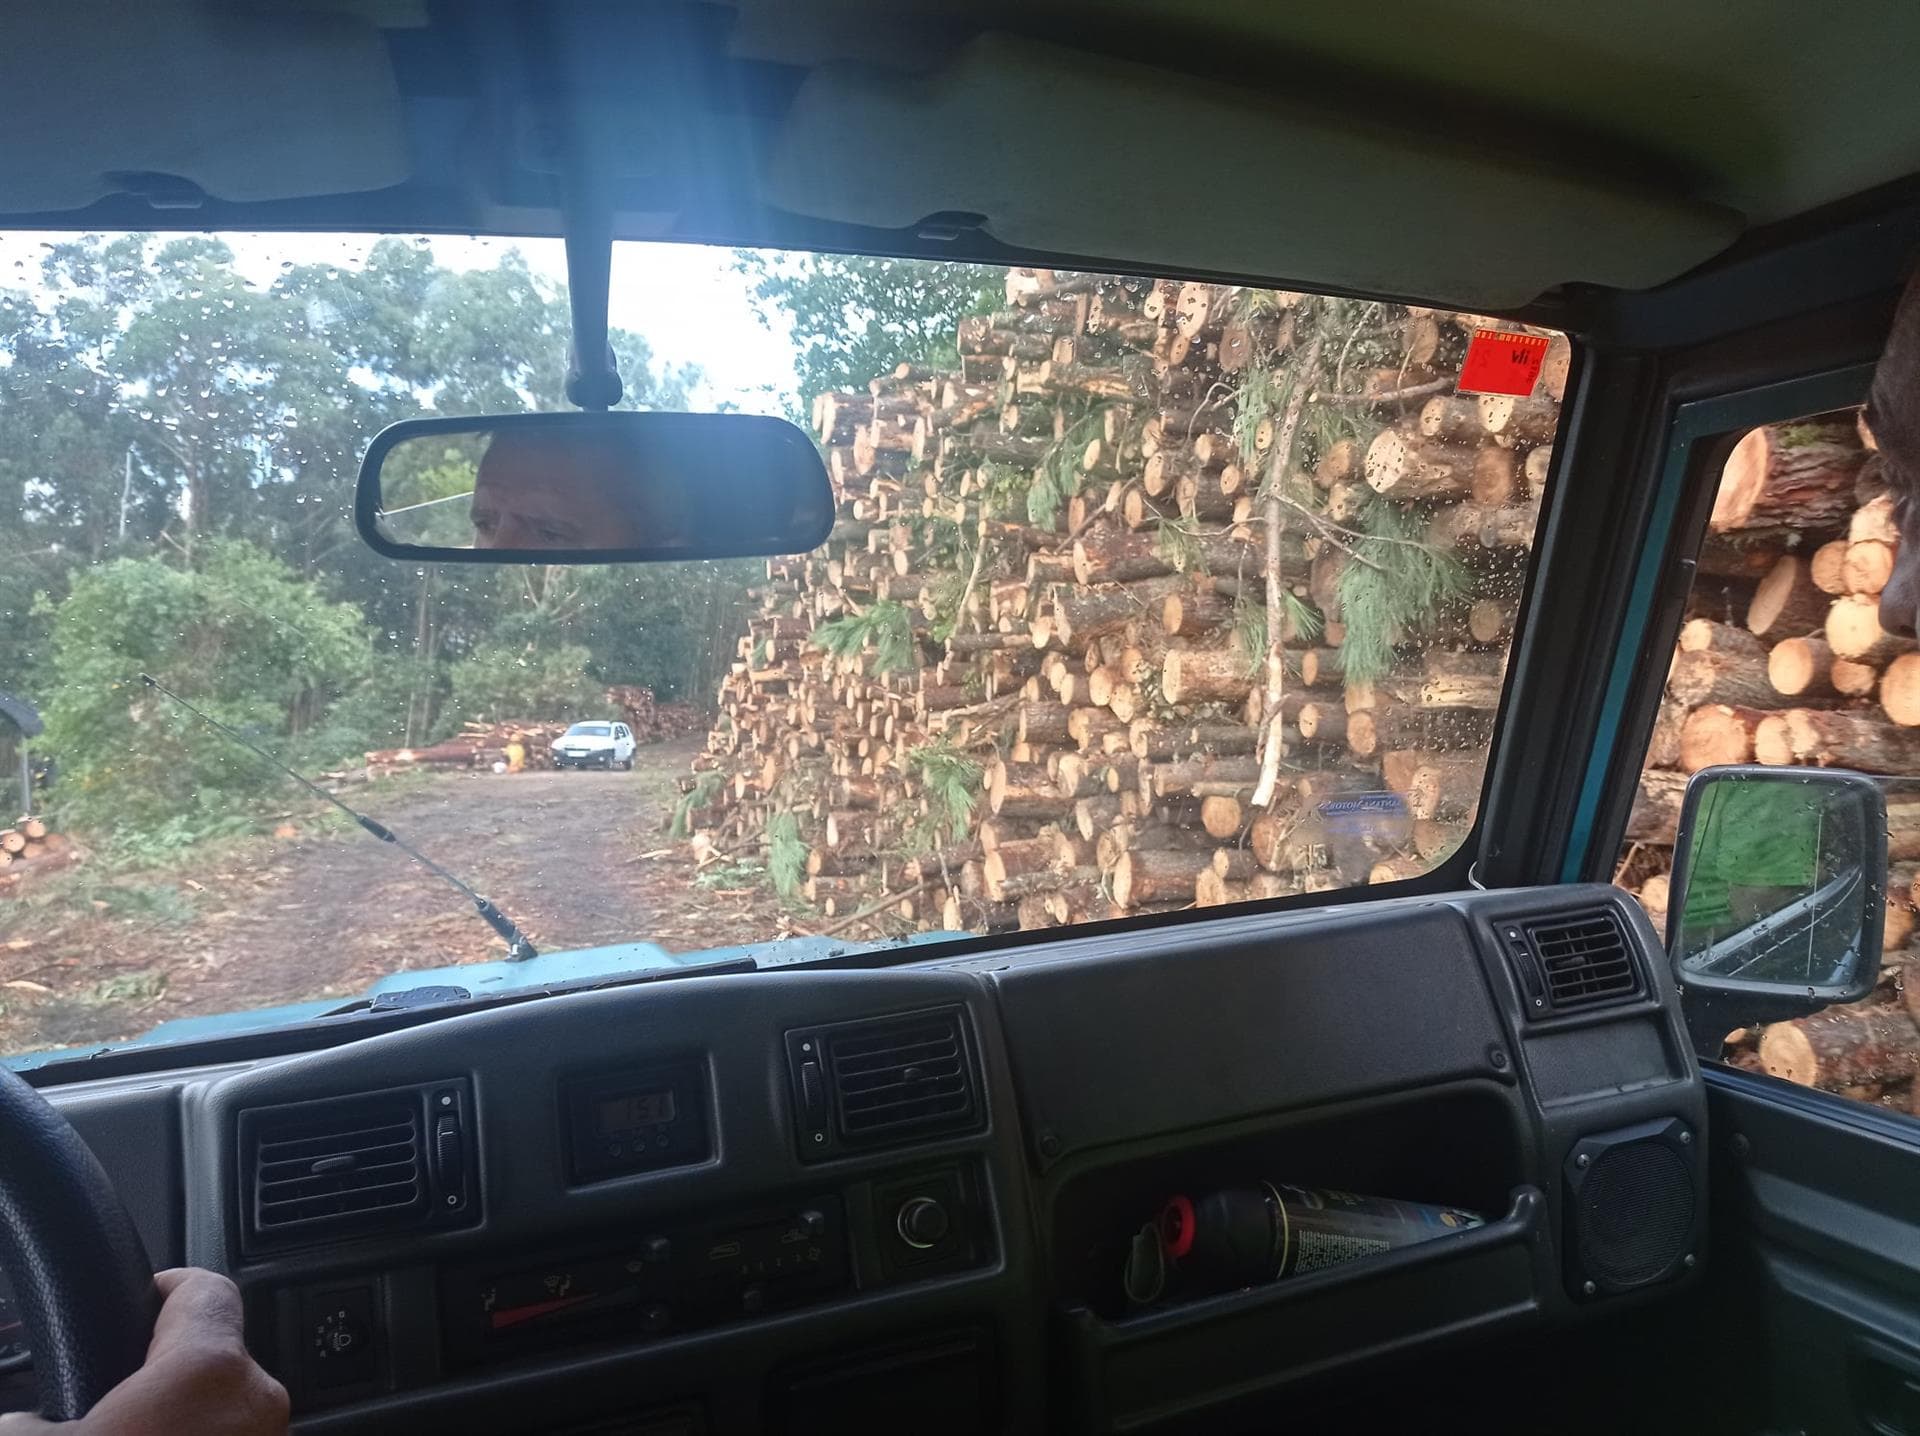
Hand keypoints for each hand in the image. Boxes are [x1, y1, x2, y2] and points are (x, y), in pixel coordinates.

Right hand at [0, 1268, 287, 1434]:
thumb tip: (18, 1419)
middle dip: (164, 1374)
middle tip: (116, 1399)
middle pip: (210, 1356)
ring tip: (134, 1431)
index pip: (206, 1289)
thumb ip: (29, 1418)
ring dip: (184, 1416)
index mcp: (208, 1370)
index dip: (169, 1286)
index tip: (146, 1294)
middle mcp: (256, 1401)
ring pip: (224, 1406)